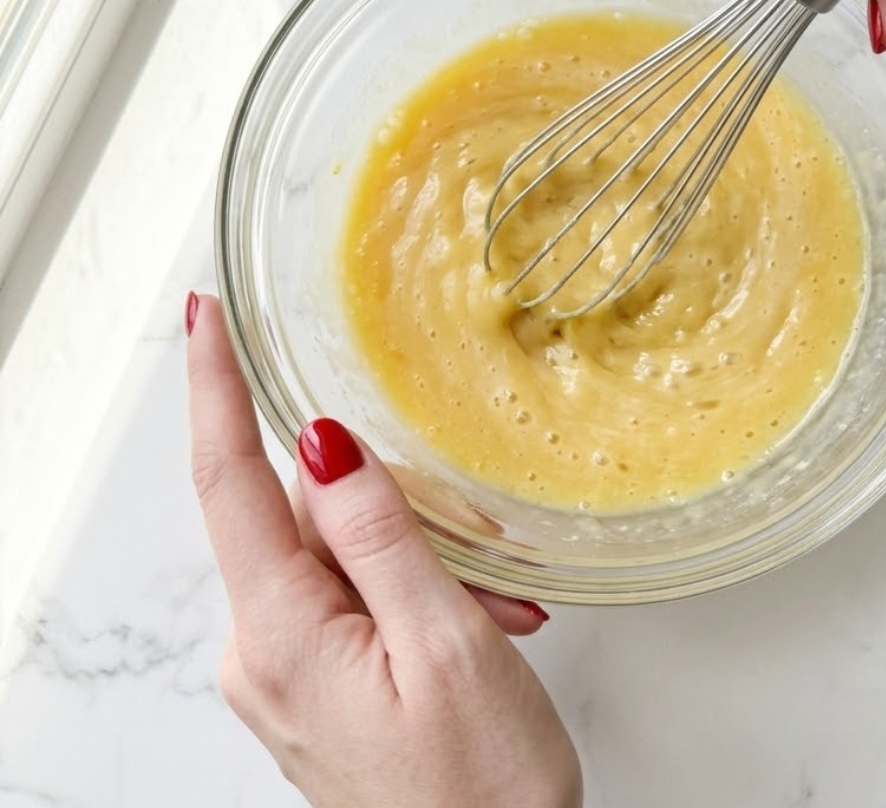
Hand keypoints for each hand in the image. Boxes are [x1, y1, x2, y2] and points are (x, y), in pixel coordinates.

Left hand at [187, 294, 581, 807]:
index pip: (230, 481)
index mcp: (283, 634)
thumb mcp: (443, 642)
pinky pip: (353, 597)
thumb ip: (377, 533)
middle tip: (481, 555)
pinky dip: (413, 593)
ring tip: (493, 613)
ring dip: (421, 560)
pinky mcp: (317, 682)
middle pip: (309, 516)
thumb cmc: (479, 791)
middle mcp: (265, 652)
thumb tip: (322, 443)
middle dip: (398, 509)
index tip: (203, 316)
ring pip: (343, 555)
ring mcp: (288, 671)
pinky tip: (471, 626)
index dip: (216, 388)